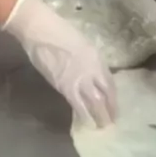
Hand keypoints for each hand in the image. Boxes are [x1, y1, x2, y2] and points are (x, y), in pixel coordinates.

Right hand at [2, 0, 115, 125]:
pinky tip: (86, 123)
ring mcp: (79, 79)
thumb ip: (88, 60)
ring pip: (94, 104)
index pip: (110, 83)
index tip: (114, 106)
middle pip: (105, 95)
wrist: (41, 29)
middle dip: (109, 110)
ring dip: (99, 117)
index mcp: (97, 58)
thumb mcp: (82, 44)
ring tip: (101, 127)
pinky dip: (83, 115)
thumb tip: (89, 74)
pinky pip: (78, 105)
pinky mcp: (65, 87)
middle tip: (111, 122)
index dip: (113, 97)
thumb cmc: (58, 30)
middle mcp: (92, 70)